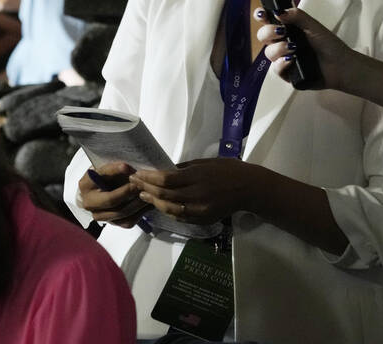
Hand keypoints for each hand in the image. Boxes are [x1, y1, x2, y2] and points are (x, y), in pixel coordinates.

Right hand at [77, 161, 148, 226]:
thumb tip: (127, 169)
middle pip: (111, 201)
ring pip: (121, 213)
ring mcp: (99, 216)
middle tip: (141, 184)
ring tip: (148, 193)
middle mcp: (89, 203)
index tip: (130, 169)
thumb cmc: (105, 176)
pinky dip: (140, 213)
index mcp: (86, 185)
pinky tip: (148, 204)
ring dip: (137, 203)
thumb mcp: (107, 169)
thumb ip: (115, 168)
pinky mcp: (111, 223)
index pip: (101, 178)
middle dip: (129, 192)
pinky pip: (127, 222)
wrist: (101, 191)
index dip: (115, 172)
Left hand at [130, 158, 259, 224]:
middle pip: (164, 194)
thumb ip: (185, 168)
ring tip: (143, 195)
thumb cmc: (228, 169)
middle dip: (146, 189)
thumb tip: (165, 170)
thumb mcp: (205, 162)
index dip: (148, 177)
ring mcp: (200, 209)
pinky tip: (160, 205)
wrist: (249, 188)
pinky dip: (168, 211)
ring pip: (170, 209)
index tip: (137, 173)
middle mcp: (197, 195)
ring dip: (154, 202)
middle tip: (134, 183)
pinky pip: (181, 217)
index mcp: (197, 177)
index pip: (166, 179)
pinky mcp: (203, 219)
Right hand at [255, 7, 353, 90]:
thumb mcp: (312, 25)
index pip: (269, 20)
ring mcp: (283, 58)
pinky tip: (291, 61)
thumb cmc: (328, 44)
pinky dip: (282, 64)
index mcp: (288, 29)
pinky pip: (275, 69)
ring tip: (293, 48)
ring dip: (278, 48)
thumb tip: (277, 11)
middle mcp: (283, 42)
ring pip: (268, 53)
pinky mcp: (287, 73)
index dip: (261, 16)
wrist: (339, 65)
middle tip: (280, 32)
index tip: (262, 15)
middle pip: (263, 36)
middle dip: (268, 32)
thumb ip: (296, 15)